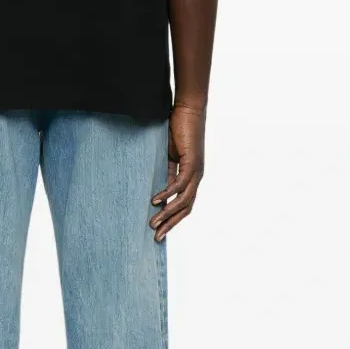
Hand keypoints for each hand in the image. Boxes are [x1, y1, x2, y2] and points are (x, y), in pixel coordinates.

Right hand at [150, 103, 205, 240]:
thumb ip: (165, 172)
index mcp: (191, 177)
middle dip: (170, 224)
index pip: (183, 205)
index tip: (159, 231)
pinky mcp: (192, 162)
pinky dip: (167, 194)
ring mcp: (196, 171)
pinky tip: (155, 201)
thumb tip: (156, 188)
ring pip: (184, 200)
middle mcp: (196, 177)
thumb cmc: (178, 130)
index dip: (172, 219)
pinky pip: (179, 183)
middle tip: (156, 237)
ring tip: (153, 223)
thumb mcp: (168, 157)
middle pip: (185, 208)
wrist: (188, 110)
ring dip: (168, 214)